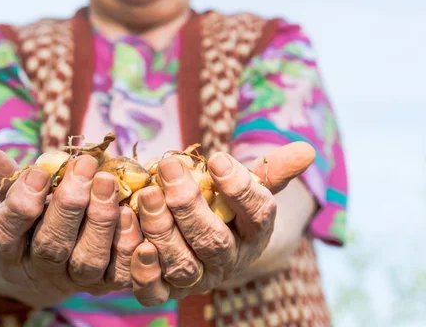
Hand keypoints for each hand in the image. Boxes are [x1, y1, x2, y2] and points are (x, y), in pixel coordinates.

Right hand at [0, 143, 143, 305]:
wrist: (53, 257)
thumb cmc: (33, 214)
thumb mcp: (14, 194)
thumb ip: (1, 174)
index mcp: (8, 249)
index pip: (5, 234)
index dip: (20, 204)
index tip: (37, 171)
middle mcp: (39, 270)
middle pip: (50, 246)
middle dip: (69, 205)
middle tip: (85, 166)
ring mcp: (74, 280)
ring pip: (86, 261)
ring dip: (99, 221)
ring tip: (107, 182)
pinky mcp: (106, 283)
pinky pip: (120, 274)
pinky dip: (127, 246)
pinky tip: (131, 212)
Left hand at [129, 142, 314, 305]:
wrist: (202, 242)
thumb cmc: (224, 205)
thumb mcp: (246, 186)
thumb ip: (270, 170)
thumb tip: (307, 150)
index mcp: (253, 233)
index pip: (258, 214)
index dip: (240, 189)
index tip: (218, 159)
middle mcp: (227, 260)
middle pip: (214, 241)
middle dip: (189, 204)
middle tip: (169, 169)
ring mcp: (196, 279)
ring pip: (182, 264)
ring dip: (162, 230)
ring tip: (147, 194)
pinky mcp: (165, 291)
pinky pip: (154, 292)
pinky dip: (144, 272)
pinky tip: (135, 242)